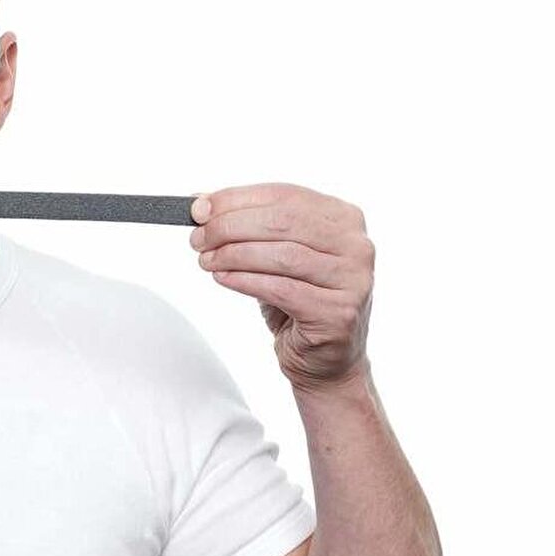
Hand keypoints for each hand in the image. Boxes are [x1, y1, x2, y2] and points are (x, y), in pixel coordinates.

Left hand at [187, 182, 373, 391]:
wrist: (324, 361)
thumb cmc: (298, 303)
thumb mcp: (273, 255)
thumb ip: (246, 225)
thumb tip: (200, 203)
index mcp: (343, 218)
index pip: (284, 195)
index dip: (236, 199)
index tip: (199, 208)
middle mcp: (356, 245)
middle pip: (282, 222)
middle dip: (230, 227)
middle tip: (198, 238)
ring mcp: (353, 280)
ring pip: (282, 255)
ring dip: (234, 255)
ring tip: (208, 261)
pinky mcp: (338, 313)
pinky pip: (282, 289)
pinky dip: (246, 281)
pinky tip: (224, 278)